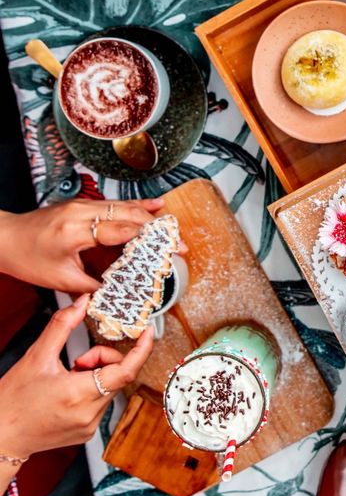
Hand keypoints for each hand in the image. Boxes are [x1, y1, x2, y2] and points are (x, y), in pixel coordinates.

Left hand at [0, 197, 164, 292]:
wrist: (5, 238)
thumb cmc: (27, 258)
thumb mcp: (60, 280)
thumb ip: (93, 286)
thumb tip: (117, 293)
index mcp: (76, 231)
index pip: (123, 231)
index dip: (151, 240)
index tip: (171, 249)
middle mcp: (82, 213)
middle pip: (129, 216)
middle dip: (158, 230)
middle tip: (178, 243)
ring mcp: (83, 205)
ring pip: (125, 206)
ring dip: (150, 216)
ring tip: (172, 226)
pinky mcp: (83, 204)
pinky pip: (115, 203)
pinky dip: (136, 205)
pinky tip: (154, 205)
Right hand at [0, 295, 152, 459]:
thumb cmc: (13, 399)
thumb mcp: (37, 356)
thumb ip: (63, 325)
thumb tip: (83, 302)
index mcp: (79, 394)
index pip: (126, 370)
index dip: (142, 349)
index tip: (149, 331)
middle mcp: (89, 414)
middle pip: (117, 374)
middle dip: (103, 357)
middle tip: (78, 359)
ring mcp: (89, 426)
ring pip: (110, 387)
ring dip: (97, 373)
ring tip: (68, 376)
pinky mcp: (86, 432)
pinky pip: (101, 401)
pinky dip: (93, 388)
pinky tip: (68, 390)